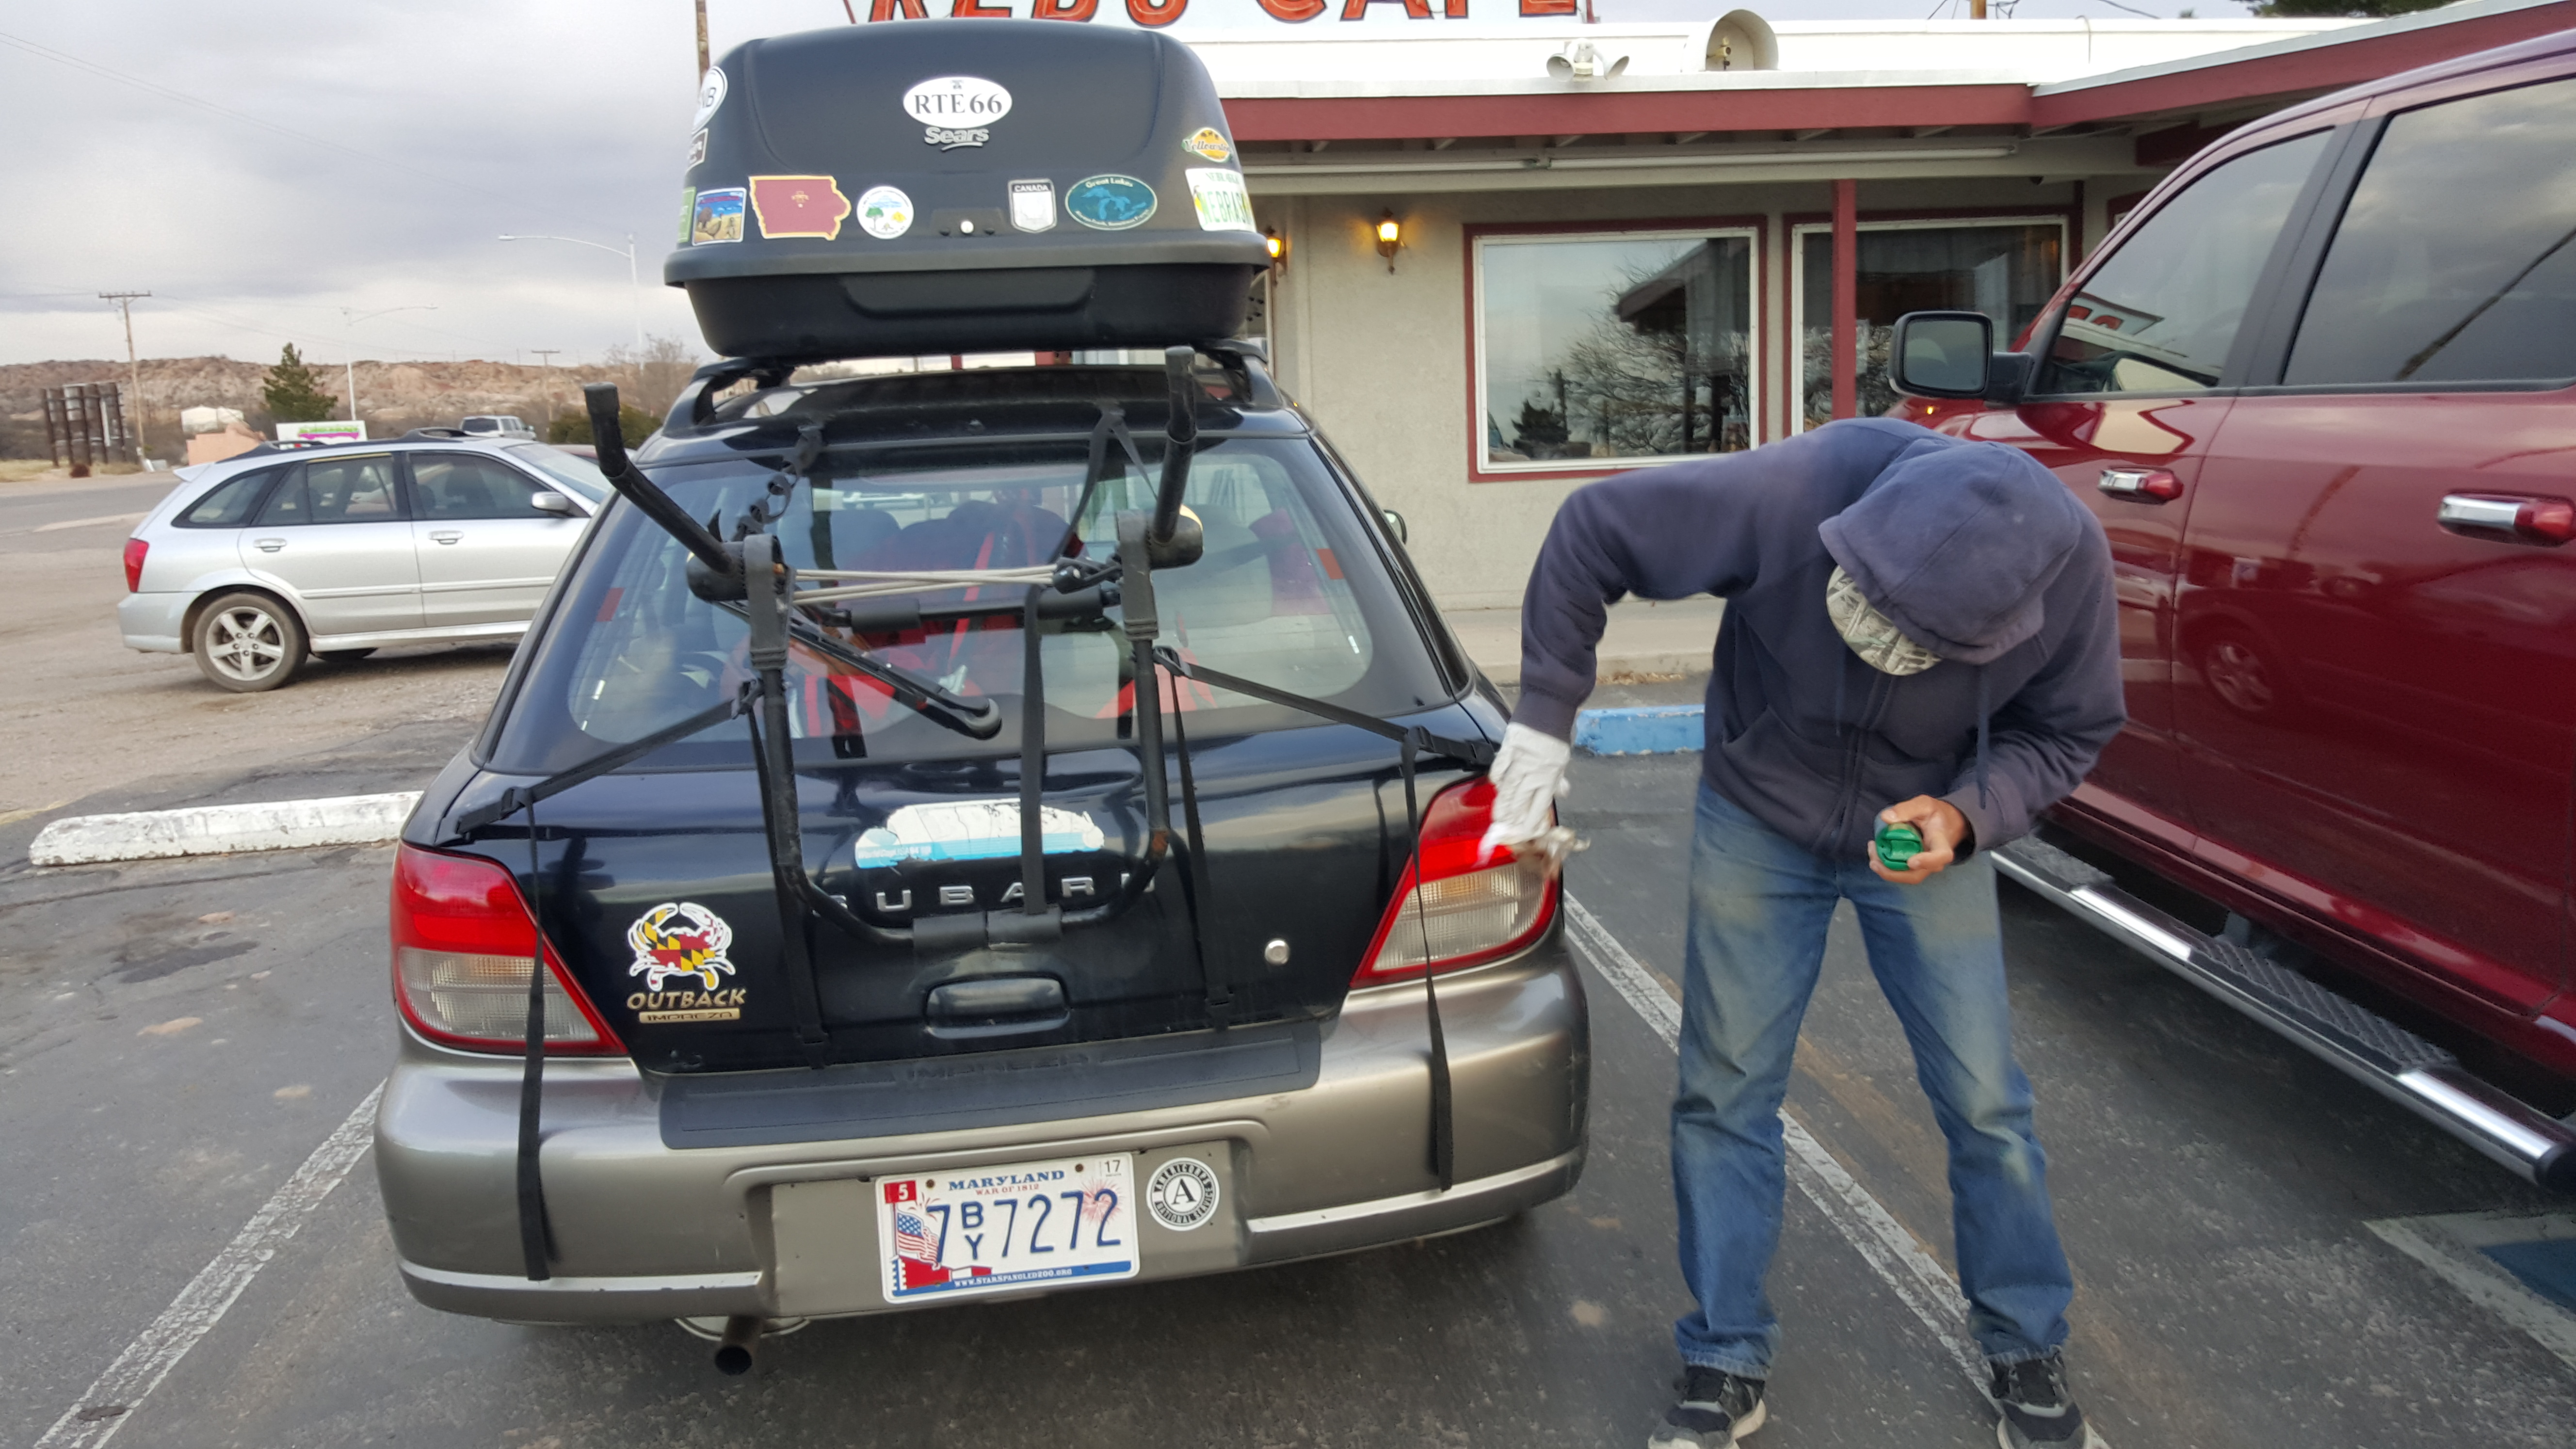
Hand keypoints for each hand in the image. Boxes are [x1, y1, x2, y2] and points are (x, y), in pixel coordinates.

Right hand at [1479, 722, 1570, 866]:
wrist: (1549, 706)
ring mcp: (1519, 761)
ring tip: (1497, 817)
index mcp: (1550, 776)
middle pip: (1520, 802)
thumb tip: (1562, 792)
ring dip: (1502, 805)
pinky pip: (1499, 769)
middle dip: (1511, 818)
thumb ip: (1560, 778)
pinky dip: (1497, 779)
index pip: (1538, 807)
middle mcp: (1534, 772)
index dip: (1530, 822)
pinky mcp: (1507, 748)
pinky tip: (1496, 786)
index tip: (1523, 832)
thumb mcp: (1564, 758)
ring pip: (1507, 790)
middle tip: (1504, 829)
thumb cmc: (1558, 732)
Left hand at [1869, 796, 1969, 883]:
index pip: (1941, 856)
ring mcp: (1926, 866)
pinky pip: (1901, 872)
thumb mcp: (1924, 804)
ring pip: (1906, 876)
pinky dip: (1886, 866)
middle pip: (1917, 875)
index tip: (1911, 861)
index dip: (1927, 861)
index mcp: (1941, 842)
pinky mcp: (1916, 868)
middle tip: (1874, 859)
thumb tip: (1885, 818)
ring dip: (1886, 869)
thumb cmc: (1936, 814)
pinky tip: (1876, 852)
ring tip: (1872, 851)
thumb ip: (1907, 809)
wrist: (1946, 823)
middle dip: (1893, 872)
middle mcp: (1935, 860)